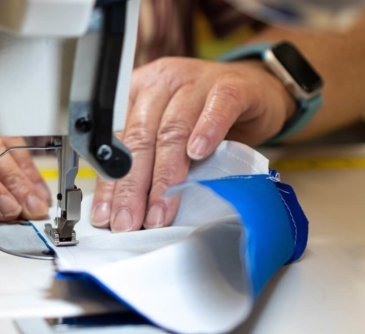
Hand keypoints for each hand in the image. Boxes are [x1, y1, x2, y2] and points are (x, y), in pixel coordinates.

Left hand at [91, 57, 295, 231]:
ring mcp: (195, 82)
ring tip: (159, 211)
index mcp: (136, 94)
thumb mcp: (168, 136)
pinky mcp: (231, 87)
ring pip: (173, 130)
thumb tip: (125, 208)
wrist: (256, 90)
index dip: (111, 183)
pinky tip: (198, 154)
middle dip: (132, 187)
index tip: (108, 216)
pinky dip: (206, 131)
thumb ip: (148, 161)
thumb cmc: (204, 116)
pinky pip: (217, 107)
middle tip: (129, 222)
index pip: (116, 142)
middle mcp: (161, 83)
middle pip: (141, 138)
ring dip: (165, 176)